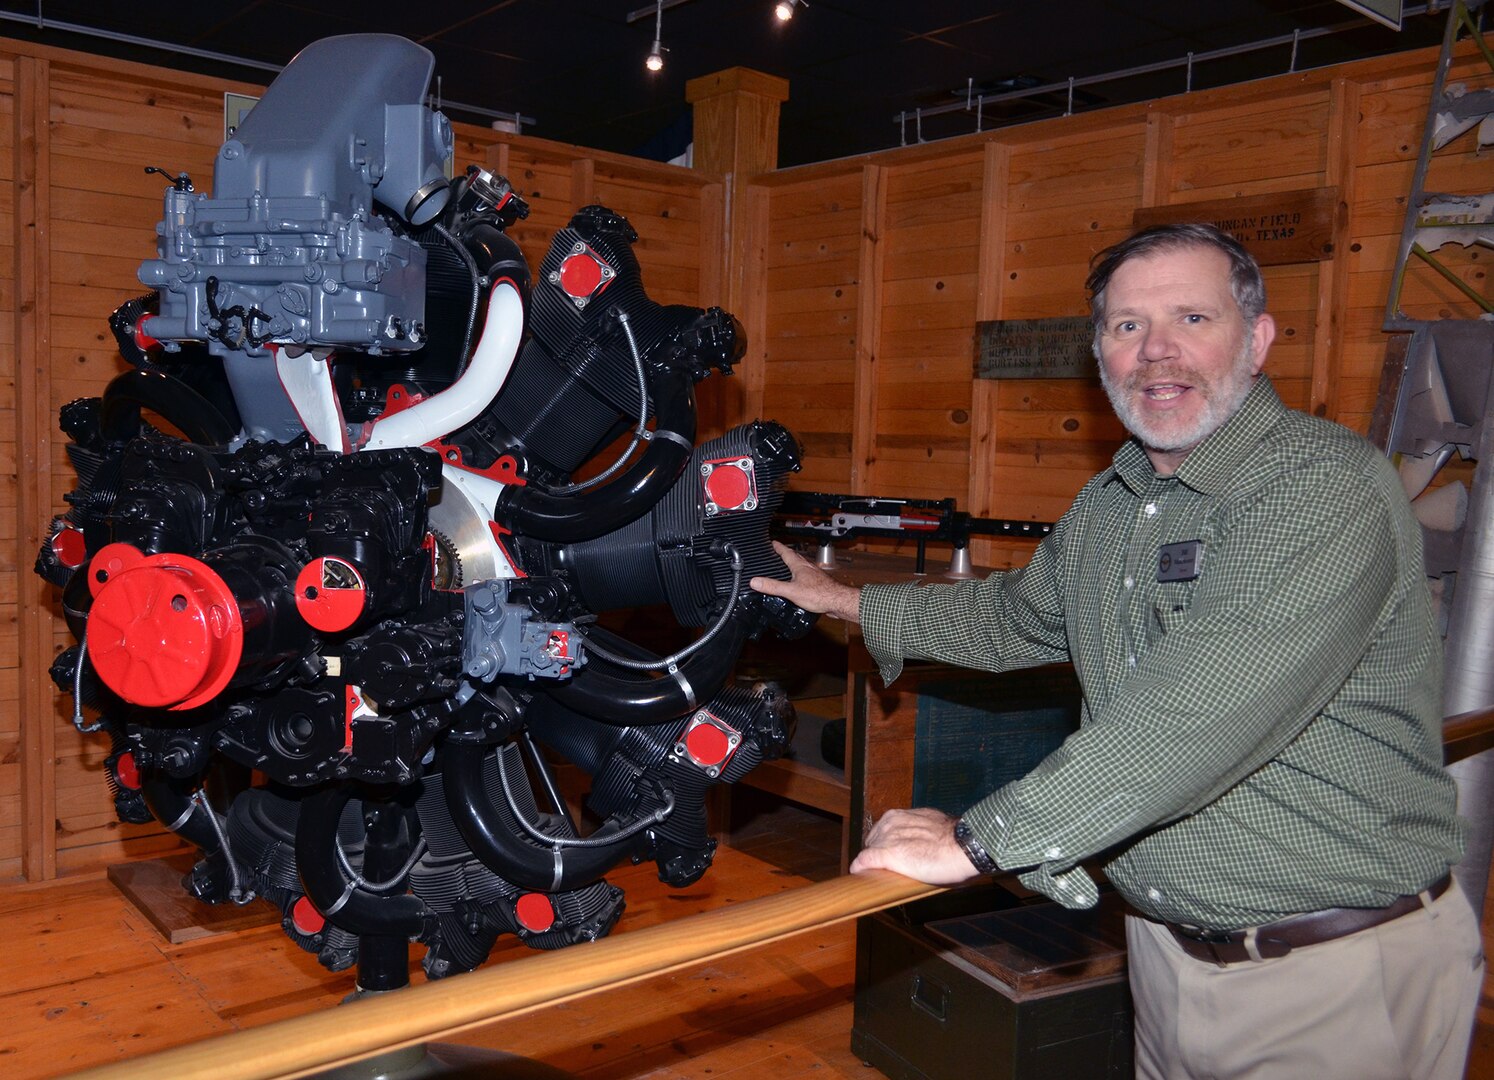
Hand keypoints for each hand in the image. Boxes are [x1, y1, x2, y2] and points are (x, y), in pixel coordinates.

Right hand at [749, 541, 861, 623]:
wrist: (838, 601)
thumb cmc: (819, 594)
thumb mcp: (790, 591)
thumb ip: (772, 586)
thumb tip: (755, 581)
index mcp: (799, 565)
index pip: (786, 552)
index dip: (778, 547)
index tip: (772, 542)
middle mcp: (808, 567)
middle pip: (794, 557)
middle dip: (785, 554)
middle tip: (778, 552)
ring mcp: (814, 575)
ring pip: (801, 566)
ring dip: (793, 564)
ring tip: (787, 566)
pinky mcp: (819, 584)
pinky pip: (806, 576)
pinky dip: (799, 576)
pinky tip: (799, 584)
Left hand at [849, 807, 982, 884]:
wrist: (962, 846)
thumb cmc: (953, 840)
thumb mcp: (931, 828)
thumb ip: (919, 831)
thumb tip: (922, 842)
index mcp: (900, 815)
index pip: (882, 831)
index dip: (884, 845)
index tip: (889, 855)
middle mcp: (891, 822)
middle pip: (874, 841)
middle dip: (879, 852)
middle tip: (891, 867)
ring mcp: (887, 837)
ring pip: (870, 851)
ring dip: (873, 861)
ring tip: (881, 873)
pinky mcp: (886, 853)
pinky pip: (865, 860)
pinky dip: (861, 867)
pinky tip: (859, 873)